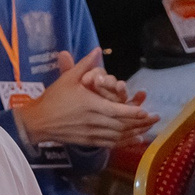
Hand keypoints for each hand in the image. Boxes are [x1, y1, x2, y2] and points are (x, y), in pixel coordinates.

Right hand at [17, 48, 156, 147]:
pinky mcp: (89, 141)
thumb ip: (84, 65)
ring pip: (118, 136)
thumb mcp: (67, 79)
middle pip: (122, 125)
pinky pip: (110, 143)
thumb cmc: (53, 98)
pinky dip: (124, 142)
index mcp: (90, 105)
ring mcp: (91, 133)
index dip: (133, 112)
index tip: (147, 111)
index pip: (116, 111)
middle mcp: (93, 121)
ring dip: (135, 133)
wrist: (38, 122)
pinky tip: (134, 139)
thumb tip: (97, 50)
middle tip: (156, 119)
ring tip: (149, 129)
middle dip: (140, 123)